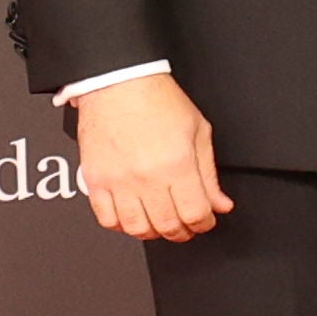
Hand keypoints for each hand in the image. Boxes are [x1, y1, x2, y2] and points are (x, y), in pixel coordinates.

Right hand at [71, 72, 228, 242]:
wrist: (119, 82)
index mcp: (177, 163)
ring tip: (160, 222)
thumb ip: (209, 174)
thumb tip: (220, 204)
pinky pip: (106, 219)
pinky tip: (132, 216)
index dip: (205, 223)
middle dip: (182, 232)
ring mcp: (118, 181)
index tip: (206, 221)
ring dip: (153, 232)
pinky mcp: (95, 180)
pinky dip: (121, 225)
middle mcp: (147, 176)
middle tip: (186, 225)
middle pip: (167, 226)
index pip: (195, 214)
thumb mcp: (198, 132)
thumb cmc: (159, 100)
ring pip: (136, 228)